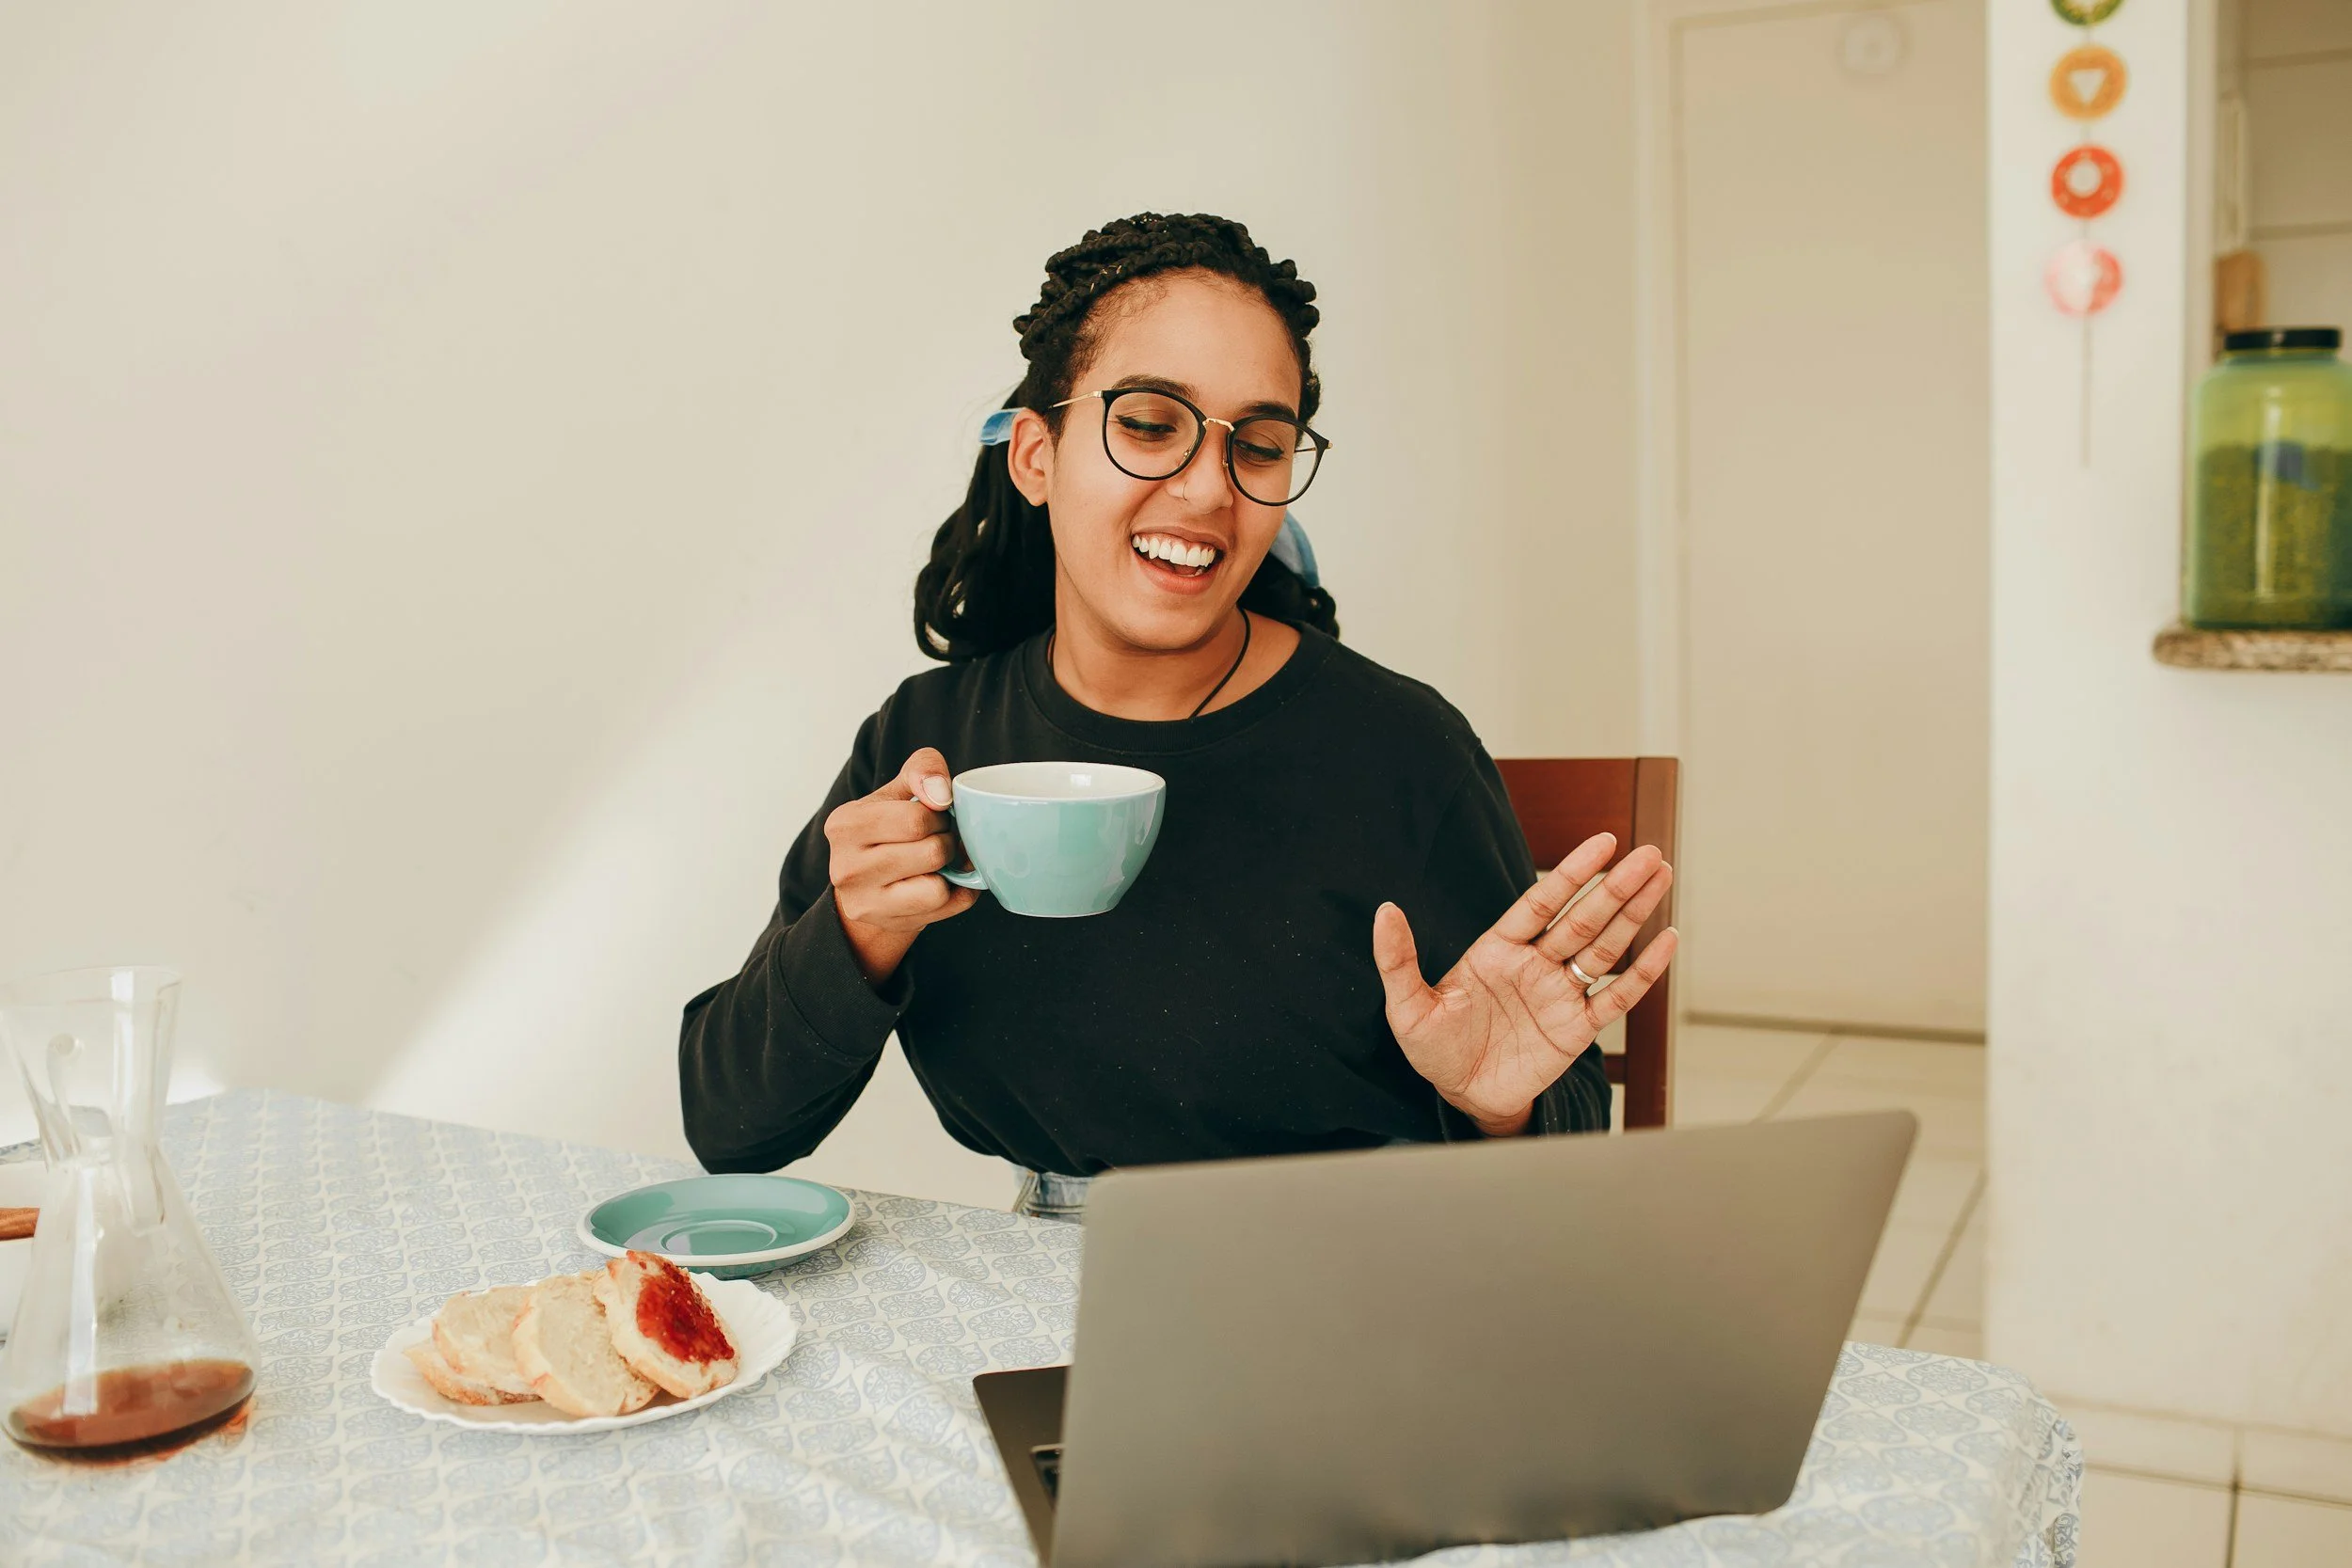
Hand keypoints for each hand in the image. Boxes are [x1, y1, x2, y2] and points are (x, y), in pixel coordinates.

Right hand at [825, 747, 978, 985]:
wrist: (868, 885)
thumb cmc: (887, 830)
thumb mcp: (897, 791)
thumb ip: (922, 770)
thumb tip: (941, 793)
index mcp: (844, 824)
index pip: (916, 819)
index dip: (939, 815)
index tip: (934, 816)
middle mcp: (846, 866)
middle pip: (932, 852)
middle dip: (948, 841)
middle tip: (940, 839)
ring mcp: (865, 901)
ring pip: (938, 887)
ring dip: (951, 871)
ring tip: (938, 862)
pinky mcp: (886, 923)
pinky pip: (945, 907)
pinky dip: (956, 893)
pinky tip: (942, 882)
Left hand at [1374, 834, 1678, 1135]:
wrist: (1462, 1098)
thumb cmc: (1434, 1050)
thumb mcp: (1408, 1006)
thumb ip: (1399, 959)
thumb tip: (1384, 910)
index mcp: (1498, 950)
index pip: (1541, 902)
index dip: (1572, 873)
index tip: (1604, 842)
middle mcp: (1535, 965)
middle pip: (1582, 918)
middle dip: (1616, 887)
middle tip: (1650, 854)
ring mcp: (1559, 995)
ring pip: (1604, 948)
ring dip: (1634, 914)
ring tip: (1661, 877)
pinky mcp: (1577, 1029)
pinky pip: (1616, 997)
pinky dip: (1643, 972)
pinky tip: (1665, 940)